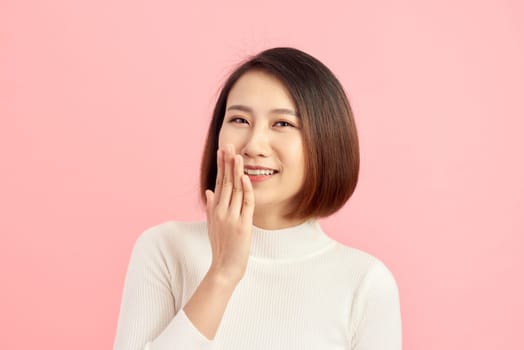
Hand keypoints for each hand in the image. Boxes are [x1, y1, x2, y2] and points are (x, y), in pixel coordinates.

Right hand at [205, 144, 254, 285]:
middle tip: (228, 145)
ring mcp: (231, 217)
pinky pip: (245, 204)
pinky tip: (245, 177)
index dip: (221, 166)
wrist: (224, 268)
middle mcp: (221, 211)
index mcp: (215, 209)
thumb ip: (211, 207)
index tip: (223, 151)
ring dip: (236, 172)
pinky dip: (245, 190)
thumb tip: (209, 190)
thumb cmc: (221, 247)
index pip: (218, 182)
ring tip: (238, 155)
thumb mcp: (213, 225)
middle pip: (225, 182)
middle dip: (227, 163)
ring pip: (234, 190)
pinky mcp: (242, 225)